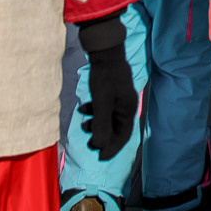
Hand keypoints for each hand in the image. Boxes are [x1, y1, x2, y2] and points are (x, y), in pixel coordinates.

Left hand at [78, 22, 137, 160]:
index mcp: (128, 111)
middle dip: (102, 137)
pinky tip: (82, 109)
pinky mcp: (112, 94)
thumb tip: (100, 145)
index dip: (112, 148)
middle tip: (89, 144)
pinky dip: (94, 112)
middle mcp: (126, 107)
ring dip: (96, 125)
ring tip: (83, 126)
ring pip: (108, 120)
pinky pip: (104, 109)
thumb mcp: (101, 102)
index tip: (100, 157)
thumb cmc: (105, 77)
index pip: (123, 136)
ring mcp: (120, 100)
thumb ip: (101, 124)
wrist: (105, 52)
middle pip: (116, 129)